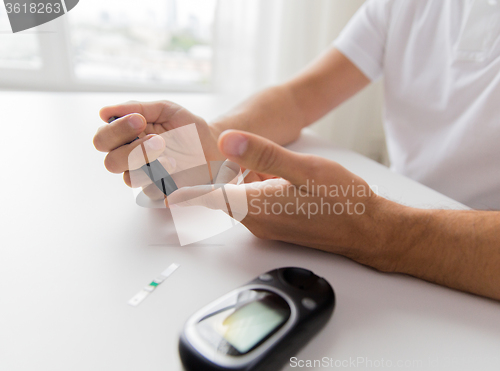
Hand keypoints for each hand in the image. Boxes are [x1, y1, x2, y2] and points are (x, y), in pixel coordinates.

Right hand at [93, 100, 225, 198]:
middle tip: (159, 140)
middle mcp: (131, 159)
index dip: (116, 131)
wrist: (214, 146)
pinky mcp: (161, 191)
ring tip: (171, 158)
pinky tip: (175, 169)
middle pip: (111, 162)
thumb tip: (105, 111)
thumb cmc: (188, 127)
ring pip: (129, 179)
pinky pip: (150, 192)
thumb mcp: (166, 110)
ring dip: (150, 166)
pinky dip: (162, 180)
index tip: (139, 120)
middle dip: (133, 151)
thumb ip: (138, 108)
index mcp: (127, 138)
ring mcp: (145, 177)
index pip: (103, 139)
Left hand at [169, 130, 401, 271]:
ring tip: (218, 159)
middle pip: (214, 199)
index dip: (177, 186)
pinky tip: (259, 173)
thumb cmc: (342, 201)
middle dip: (199, 179)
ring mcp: (266, 226)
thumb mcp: (303, 169)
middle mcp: (255, 221)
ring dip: (225, 182)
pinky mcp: (277, 225)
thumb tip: (225, 141)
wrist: (368, 230)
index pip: (202, 198)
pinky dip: (245, 189)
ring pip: (233, 200)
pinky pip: (251, 205)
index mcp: (255, 207)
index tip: (154, 177)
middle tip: (182, 158)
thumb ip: (263, 154)